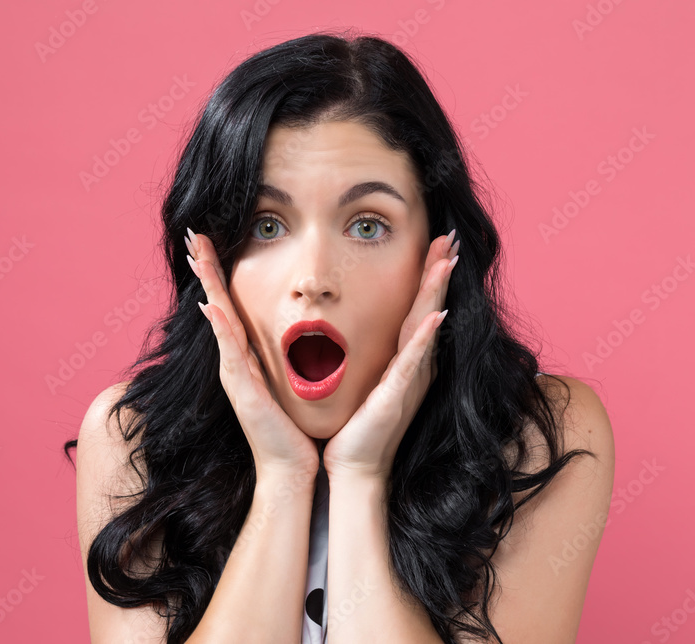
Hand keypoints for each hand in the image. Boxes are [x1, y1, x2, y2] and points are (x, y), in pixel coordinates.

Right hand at [186, 227, 318, 477]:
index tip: (208, 243)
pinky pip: (230, 352)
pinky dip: (220, 329)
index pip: (228, 305)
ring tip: (197, 256)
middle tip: (193, 235)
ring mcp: (234, 374)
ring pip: (218, 320)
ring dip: (207, 287)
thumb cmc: (291, 428)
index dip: (218, 274)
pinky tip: (211, 306)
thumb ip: (277, 358)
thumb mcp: (285, 382)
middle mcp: (233, 361)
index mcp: (245, 356)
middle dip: (206, 268)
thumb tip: (278, 334)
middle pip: (215, 304)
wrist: (290, 468)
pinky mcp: (243, 390)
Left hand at [322, 230, 459, 481]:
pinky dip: (425, 338)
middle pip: (428, 310)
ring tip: (448, 262)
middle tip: (450, 238)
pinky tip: (436, 316)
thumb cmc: (355, 426)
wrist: (352, 467)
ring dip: (437, 294)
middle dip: (439, 273)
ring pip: (425, 329)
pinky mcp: (396, 398)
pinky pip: (413, 363)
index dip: (428, 276)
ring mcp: (408, 381)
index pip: (416, 309)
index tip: (435, 242)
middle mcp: (412, 367)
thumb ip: (362, 353)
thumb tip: (346, 324)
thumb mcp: (360, 379)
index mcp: (402, 360)